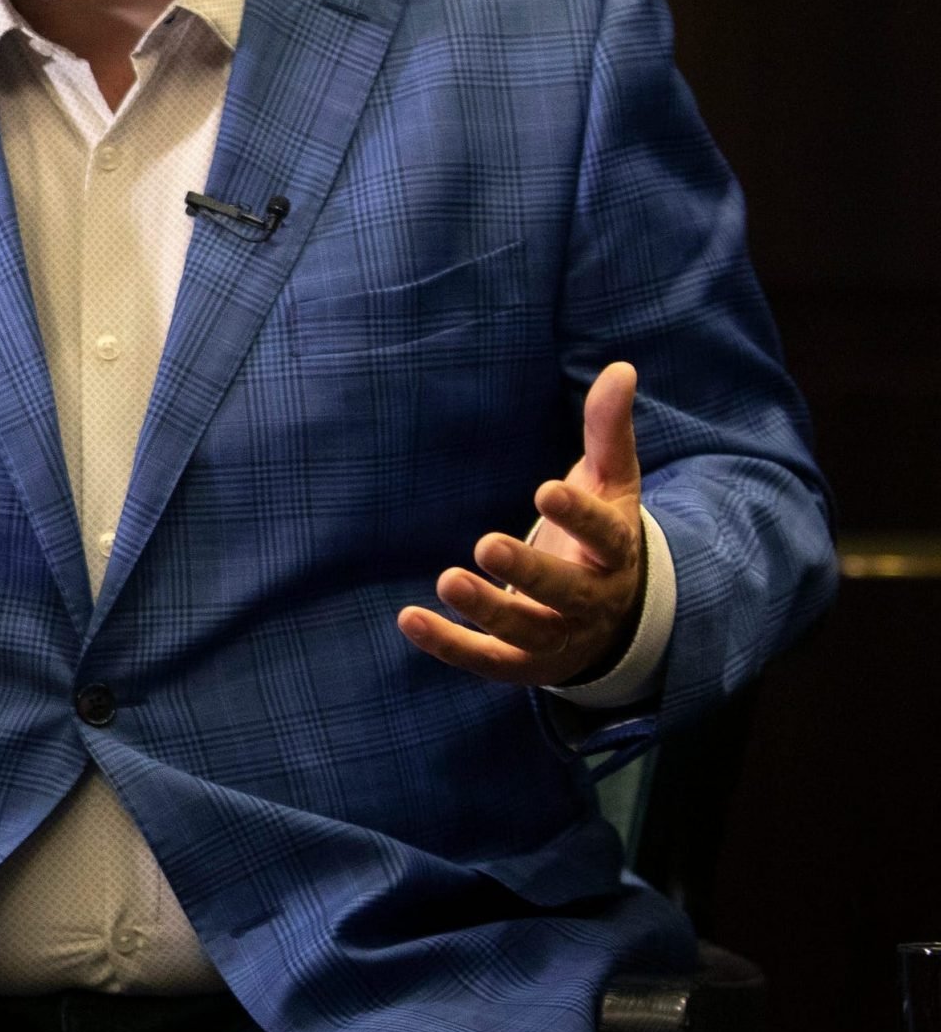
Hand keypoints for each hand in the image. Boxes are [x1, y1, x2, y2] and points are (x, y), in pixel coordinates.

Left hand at [398, 361, 646, 686]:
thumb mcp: (612, 483)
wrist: (616, 621)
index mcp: (615, 554)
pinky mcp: (523, 663)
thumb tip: (621, 368)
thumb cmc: (602, 537)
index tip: (547, 489)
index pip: (604, 537)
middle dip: (528, 571)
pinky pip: (486, 659)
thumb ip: (608, 431)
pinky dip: (448, 644)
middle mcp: (592, 602)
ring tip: (447, 580)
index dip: (578, 516)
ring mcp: (558, 637)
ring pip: (525, 631)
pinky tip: (408, 618)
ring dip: (486, 609)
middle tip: (486, 543)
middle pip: (564, 592)